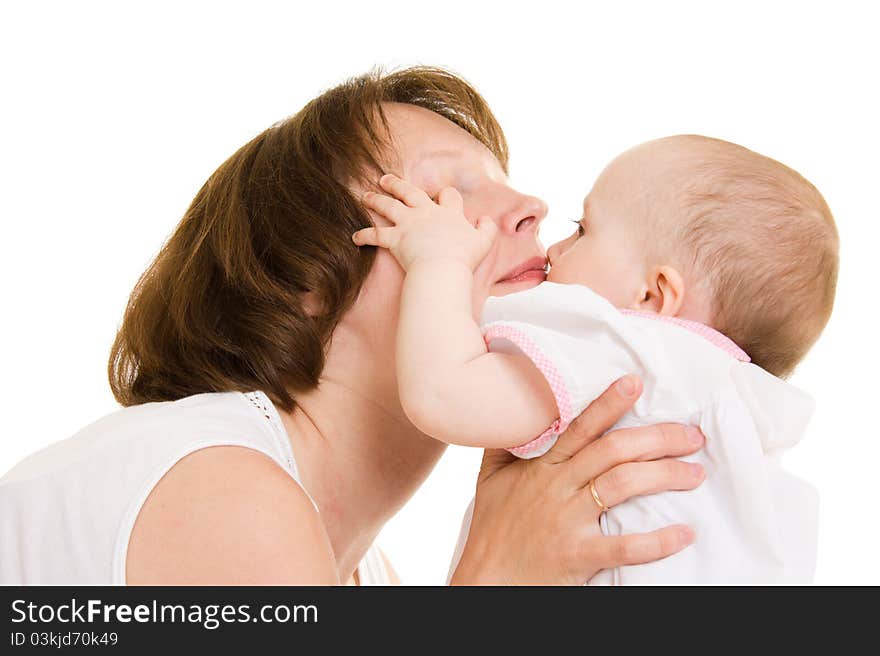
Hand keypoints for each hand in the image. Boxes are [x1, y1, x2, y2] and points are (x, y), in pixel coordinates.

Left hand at [352, 174, 497, 270]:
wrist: (442, 267)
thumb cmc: (464, 258)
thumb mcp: (484, 242)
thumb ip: (488, 229)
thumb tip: (486, 220)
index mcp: (448, 213)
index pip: (448, 195)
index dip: (446, 195)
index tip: (442, 196)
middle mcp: (425, 213)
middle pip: (409, 191)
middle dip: (396, 184)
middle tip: (385, 179)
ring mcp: (408, 224)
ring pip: (388, 206)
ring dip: (375, 200)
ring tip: (365, 195)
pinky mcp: (395, 239)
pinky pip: (376, 235)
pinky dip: (364, 235)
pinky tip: (355, 237)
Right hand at [450, 374, 705, 584]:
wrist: (485, 579)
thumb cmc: (492, 528)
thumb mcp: (490, 479)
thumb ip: (504, 445)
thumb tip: (513, 413)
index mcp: (542, 468)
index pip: (579, 428)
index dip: (608, 403)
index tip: (635, 383)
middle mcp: (557, 488)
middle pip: (613, 452)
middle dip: (658, 438)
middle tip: (692, 435)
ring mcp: (568, 521)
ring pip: (622, 486)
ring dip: (665, 475)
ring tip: (696, 472)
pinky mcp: (578, 555)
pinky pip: (624, 547)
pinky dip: (658, 541)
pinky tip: (685, 533)